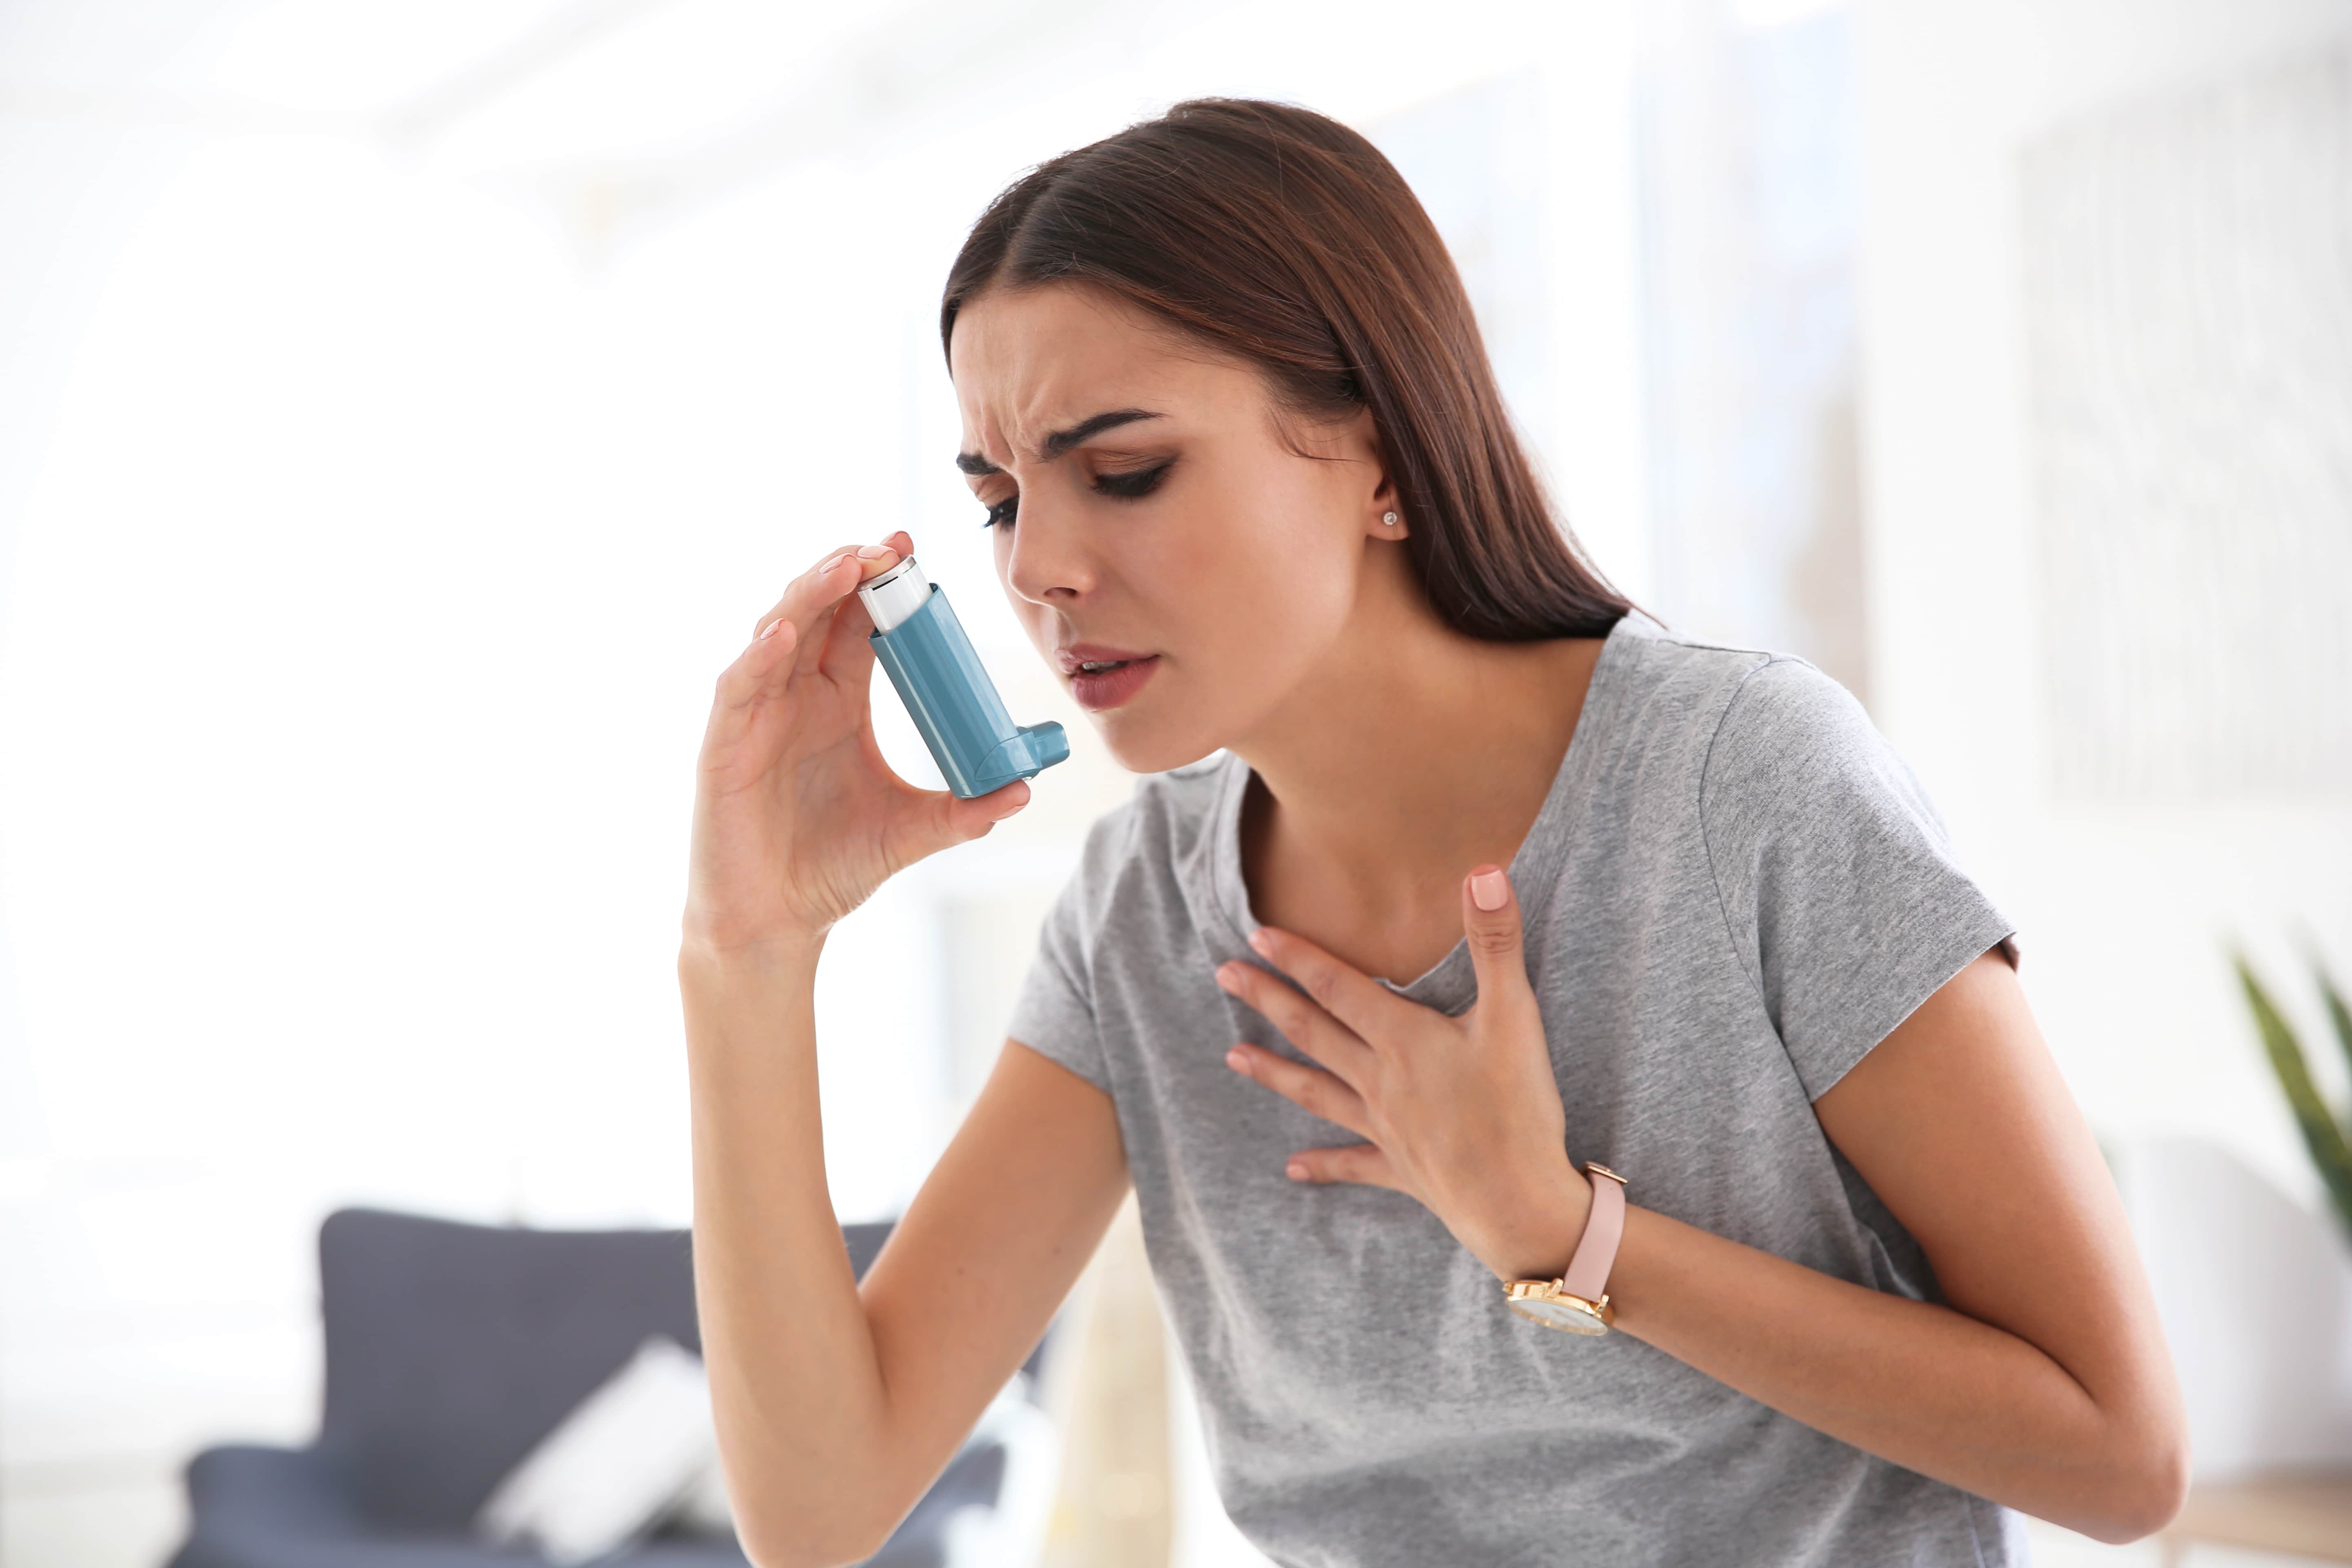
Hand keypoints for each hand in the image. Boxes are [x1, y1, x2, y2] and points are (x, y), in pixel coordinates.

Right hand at [684, 531, 1031, 954]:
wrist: (777, 922)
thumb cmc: (831, 867)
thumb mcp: (910, 831)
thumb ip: (963, 811)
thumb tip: (1022, 791)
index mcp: (838, 699)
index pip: (859, 624)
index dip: (882, 587)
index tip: (915, 555)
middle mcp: (795, 694)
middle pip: (818, 610)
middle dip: (850, 571)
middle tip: (890, 546)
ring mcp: (756, 715)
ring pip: (776, 632)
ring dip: (810, 594)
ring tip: (848, 567)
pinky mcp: (724, 746)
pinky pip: (739, 688)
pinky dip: (760, 656)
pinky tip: (786, 632)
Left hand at [1215, 864, 1593, 1280]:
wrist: (1520, 1203)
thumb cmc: (1519, 1109)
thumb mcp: (1515, 1017)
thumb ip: (1495, 942)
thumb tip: (1482, 872)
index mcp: (1403, 1040)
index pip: (1339, 987)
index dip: (1299, 958)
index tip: (1257, 934)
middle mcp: (1382, 1081)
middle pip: (1313, 1032)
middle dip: (1268, 1000)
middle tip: (1224, 975)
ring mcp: (1386, 1129)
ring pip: (1316, 1092)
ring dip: (1274, 1072)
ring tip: (1231, 1056)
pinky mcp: (1402, 1170)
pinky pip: (1353, 1165)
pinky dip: (1323, 1165)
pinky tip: (1293, 1169)